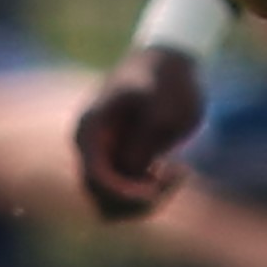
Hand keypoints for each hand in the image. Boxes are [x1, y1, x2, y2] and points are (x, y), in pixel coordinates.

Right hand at [71, 44, 208, 219]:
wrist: (171, 62)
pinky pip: (126, 196)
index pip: (96, 178)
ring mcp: (103, 156)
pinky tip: (172, 170)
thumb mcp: (162, 105)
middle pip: (102, 198)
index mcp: (91, 129)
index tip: (157, 188)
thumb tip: (127, 171)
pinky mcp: (119, 162)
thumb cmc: (168, 79)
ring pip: (113, 204)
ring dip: (145, 201)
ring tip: (176, 173)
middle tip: (175, 175)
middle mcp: (90, 147)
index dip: (126, 193)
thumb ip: (143, 138)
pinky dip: (149, 194)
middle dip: (139, 199)